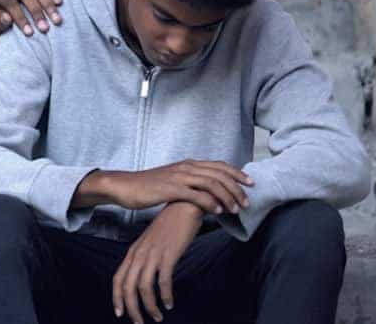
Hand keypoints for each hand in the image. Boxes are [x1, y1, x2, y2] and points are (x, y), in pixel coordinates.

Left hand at [0, 0, 62, 35]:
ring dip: (48, 5)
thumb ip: (1, 22)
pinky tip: (59, 3)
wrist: (7, 1)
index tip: (30, 33)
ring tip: (56, 20)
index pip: (10, 4)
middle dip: (36, 12)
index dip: (20, 18)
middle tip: (45, 28)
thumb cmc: (2, 16)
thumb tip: (7, 18)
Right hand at [72, 160, 252, 214]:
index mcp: (188, 164)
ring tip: (235, 209)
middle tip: (247, 201)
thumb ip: (190, 183)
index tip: (251, 183)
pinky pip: (195, 195)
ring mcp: (178, 177)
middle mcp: (186, 167)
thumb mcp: (172, 180)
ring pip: (211, 183)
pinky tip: (217, 211)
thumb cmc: (148, 186)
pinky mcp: (170, 189)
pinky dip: (210, 202)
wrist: (124, 186)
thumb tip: (207, 193)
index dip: (237, 173)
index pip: (219, 165)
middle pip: (219, 174)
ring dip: (227, 196)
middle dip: (237, 187)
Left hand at [113, 202, 202, 322]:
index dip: (117, 298)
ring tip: (157, 317)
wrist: (183, 207)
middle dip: (132, 309)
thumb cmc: (169, 226)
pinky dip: (165, 295)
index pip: (118, 279)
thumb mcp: (151, 242)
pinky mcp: (168, 255)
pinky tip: (169, 303)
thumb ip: (145, 258)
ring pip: (144, 288)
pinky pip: (163, 281)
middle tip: (139, 323)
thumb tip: (143, 277)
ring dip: (150, 306)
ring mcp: (153, 254)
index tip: (120, 313)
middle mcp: (139, 254)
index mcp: (133, 252)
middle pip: (128, 287)